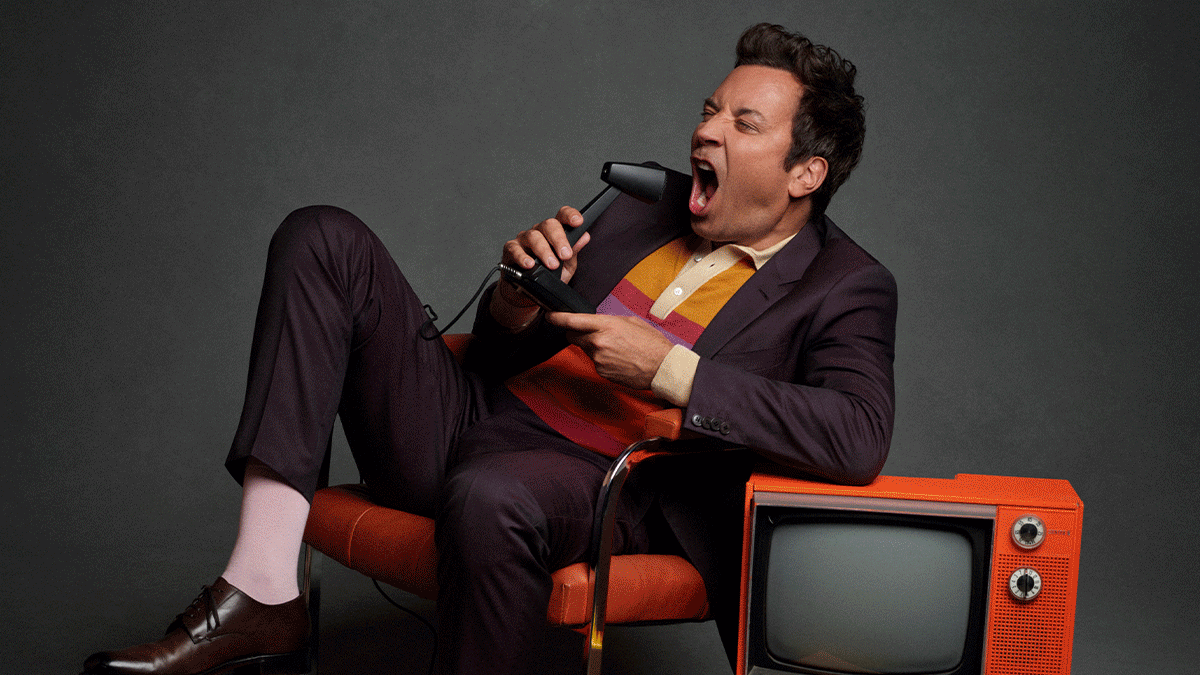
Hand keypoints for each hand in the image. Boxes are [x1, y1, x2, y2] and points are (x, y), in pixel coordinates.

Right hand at [501, 206, 591, 282]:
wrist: (529, 294)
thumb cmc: (549, 276)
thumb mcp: (566, 266)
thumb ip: (574, 252)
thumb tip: (584, 236)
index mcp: (554, 233)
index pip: (562, 216)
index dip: (570, 215)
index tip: (578, 221)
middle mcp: (539, 232)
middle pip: (549, 225)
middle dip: (559, 239)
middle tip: (565, 255)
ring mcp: (523, 239)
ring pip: (533, 236)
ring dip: (544, 251)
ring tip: (552, 265)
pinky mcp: (510, 250)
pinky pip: (515, 249)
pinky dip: (522, 257)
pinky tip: (529, 264)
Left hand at [545, 312, 672, 389]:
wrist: (662, 367)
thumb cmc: (651, 343)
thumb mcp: (631, 322)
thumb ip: (610, 321)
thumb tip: (599, 323)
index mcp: (606, 325)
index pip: (573, 321)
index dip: (558, 318)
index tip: (550, 316)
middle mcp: (598, 342)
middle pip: (573, 336)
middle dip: (578, 334)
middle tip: (594, 333)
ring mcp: (599, 359)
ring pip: (586, 350)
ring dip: (595, 347)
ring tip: (617, 348)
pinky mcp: (601, 372)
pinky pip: (596, 362)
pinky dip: (603, 359)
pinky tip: (619, 358)